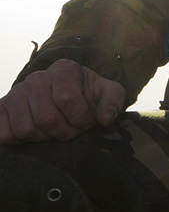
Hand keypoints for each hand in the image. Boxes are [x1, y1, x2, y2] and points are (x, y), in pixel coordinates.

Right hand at [0, 59, 125, 143]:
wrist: (68, 100)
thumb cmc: (91, 97)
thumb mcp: (110, 94)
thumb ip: (113, 102)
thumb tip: (105, 119)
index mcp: (64, 70)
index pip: (66, 98)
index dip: (81, 118)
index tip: (89, 122)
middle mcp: (37, 78)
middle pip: (46, 118)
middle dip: (65, 132)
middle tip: (73, 130)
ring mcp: (16, 93)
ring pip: (25, 129)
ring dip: (45, 138)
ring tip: (56, 131)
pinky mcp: (2, 109)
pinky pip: (3, 133)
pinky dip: (18, 141)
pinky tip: (35, 136)